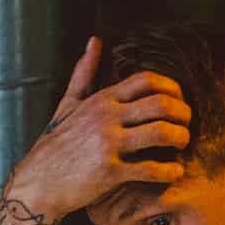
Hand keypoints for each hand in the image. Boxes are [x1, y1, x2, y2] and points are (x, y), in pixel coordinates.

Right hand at [11, 37, 192, 217]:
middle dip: (183, 114)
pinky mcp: (110, 172)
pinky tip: (175, 172)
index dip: (171, 88)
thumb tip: (94, 41)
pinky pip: (151, 169)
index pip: (147, 80)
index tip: (178, 102)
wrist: (38, 183)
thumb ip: (84, 73)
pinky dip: (170, 171)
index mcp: (102, 100)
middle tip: (186, 125)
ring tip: (182, 145)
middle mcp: (106, 117)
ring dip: (180, 138)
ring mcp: (108, 144)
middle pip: (161, 104)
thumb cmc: (56, 144)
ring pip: (161, 133)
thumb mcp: (69, 104)